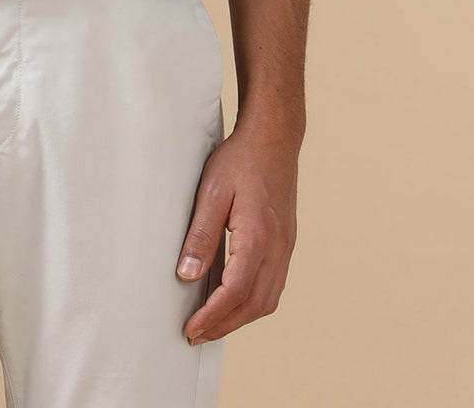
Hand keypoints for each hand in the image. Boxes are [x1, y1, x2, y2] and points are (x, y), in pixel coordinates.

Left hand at [175, 119, 300, 343]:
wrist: (274, 138)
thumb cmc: (240, 160)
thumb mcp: (211, 192)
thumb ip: (201, 236)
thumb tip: (187, 276)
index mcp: (259, 237)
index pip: (235, 291)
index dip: (212, 316)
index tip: (191, 329)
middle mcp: (278, 248)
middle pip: (254, 304)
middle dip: (224, 325)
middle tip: (196, 335)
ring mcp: (286, 247)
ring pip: (267, 300)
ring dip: (240, 318)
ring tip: (212, 323)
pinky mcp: (286, 243)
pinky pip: (273, 285)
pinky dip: (253, 302)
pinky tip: (234, 299)